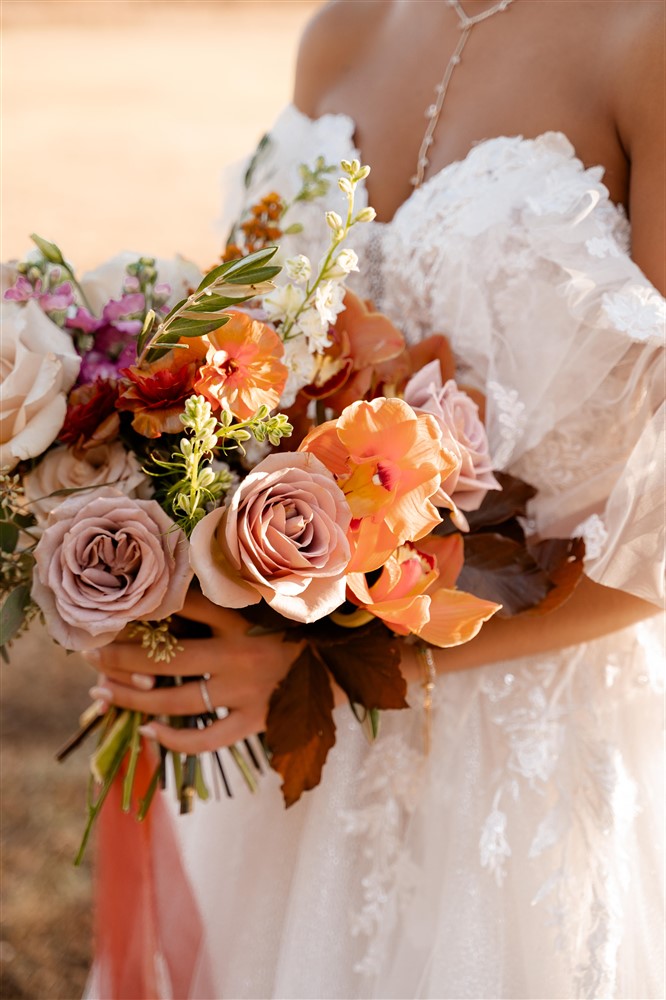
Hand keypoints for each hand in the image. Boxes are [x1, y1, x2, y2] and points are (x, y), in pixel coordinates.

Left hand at [82, 590, 302, 753]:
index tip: (114, 608)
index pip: (186, 606)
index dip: (147, 606)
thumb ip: (229, 596)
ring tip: (100, 694)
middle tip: (88, 654)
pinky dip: (173, 739)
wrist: (346, 666)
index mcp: (244, 618)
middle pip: (165, 657)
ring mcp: (245, 692)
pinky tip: (148, 732)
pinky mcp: (254, 722)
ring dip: (131, 697)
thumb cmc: (301, 629)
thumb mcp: (270, 602)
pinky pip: (205, 738)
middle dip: (119, 655)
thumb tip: (178, 586)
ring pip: (174, 699)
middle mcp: (240, 653)